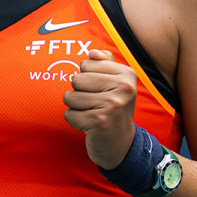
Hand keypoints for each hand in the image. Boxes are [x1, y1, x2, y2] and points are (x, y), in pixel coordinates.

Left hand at [63, 49, 137, 168]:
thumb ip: (105, 63)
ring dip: (75, 107)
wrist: (122, 144)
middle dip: (79, 93)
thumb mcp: (116, 83)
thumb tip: (92, 52)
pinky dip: (74, 120)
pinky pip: (69, 114)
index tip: (100, 90)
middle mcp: (123, 87)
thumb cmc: (114, 109)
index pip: (86, 64)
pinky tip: (88, 124)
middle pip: (76, 79)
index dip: (86, 77)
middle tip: (94, 104)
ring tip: (91, 113)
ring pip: (70, 96)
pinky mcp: (99, 121)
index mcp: (127, 74)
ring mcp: (112, 105)